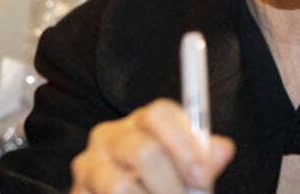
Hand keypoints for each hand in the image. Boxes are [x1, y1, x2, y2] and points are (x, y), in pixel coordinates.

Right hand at [70, 98, 234, 192]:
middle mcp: (111, 135)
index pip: (161, 114)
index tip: (201, 177)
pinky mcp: (75, 192)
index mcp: (142, 121)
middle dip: (171, 187)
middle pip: (145, 152)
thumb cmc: (155, 182)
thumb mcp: (181, 168)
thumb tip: (224, 149)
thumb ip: (201, 159)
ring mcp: (88, 165)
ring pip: (120, 186)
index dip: (185, 146)